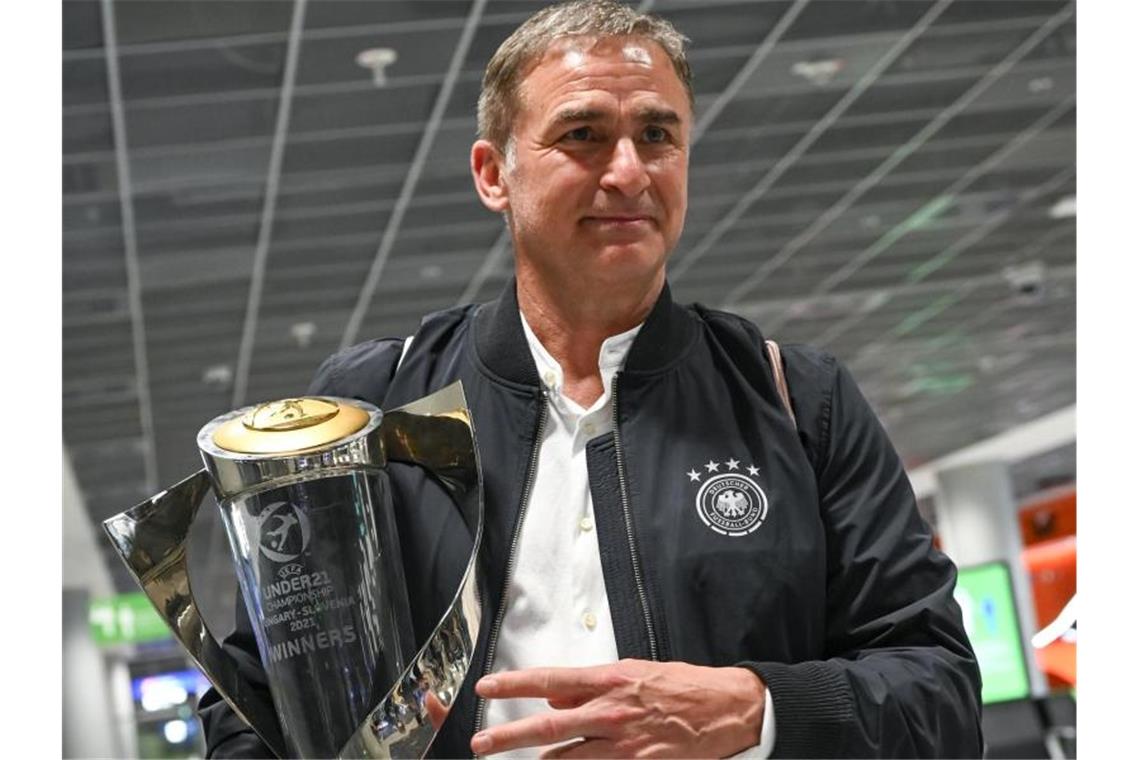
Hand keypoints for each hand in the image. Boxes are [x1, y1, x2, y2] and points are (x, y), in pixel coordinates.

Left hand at [469, 659, 764, 757]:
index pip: (549, 680)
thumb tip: (555, 693)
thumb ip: (590, 684)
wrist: (729, 710)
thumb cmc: (683, 687)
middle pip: (548, 728)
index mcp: (610, 680)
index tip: (486, 688)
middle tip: (480, 743)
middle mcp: (613, 713)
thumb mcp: (634, 671)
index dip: (514, 685)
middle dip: (508, 737)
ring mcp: (626, 746)